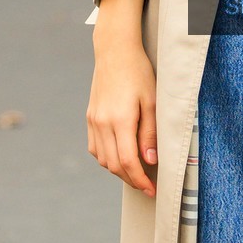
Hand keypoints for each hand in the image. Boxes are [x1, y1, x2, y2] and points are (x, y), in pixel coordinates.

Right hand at [87, 0, 157, 196]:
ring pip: (102, 159)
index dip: (140, 181)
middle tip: (148, 186)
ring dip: (119, 171)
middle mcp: (102, 123)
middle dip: (132, 180)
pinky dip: (107, 158)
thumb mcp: (152, 102)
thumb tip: (151, 161)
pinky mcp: (90, 117)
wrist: (115, 52)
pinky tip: (120, 157)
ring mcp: (93, 121)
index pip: (128, 162)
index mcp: (120, 120)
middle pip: (114, 165)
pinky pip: (95, 148)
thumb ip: (150, 134)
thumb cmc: (139, 74)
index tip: (152, 190)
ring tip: (137, 173)